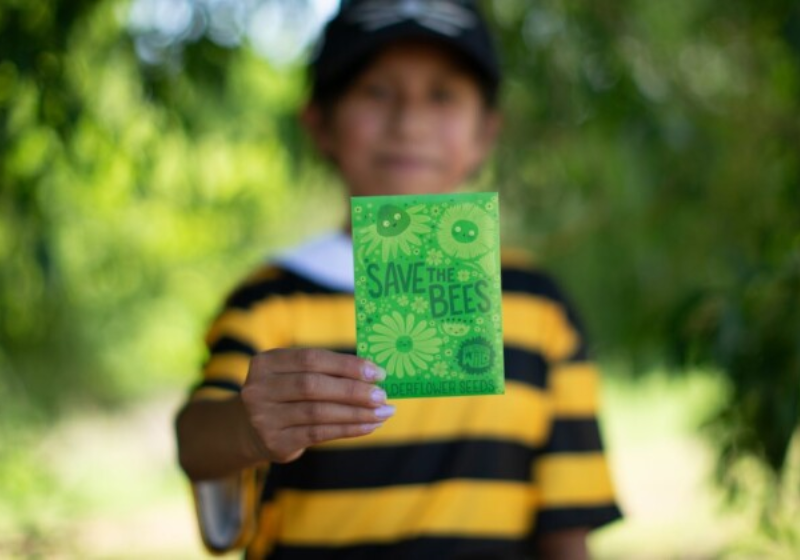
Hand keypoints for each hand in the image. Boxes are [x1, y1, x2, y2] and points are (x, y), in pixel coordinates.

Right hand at [240, 348, 392, 463]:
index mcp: (267, 362)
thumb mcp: (294, 375)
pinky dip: (348, 429)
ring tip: (383, 412)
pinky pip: (319, 433)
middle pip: (313, 385)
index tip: (377, 371)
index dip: (346, 364)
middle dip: (353, 390)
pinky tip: (369, 425)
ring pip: (318, 412)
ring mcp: (265, 417)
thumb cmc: (286, 395)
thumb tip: (373, 373)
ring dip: (356, 412)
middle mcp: (260, 389)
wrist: (251, 430)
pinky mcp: (276, 441)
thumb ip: (326, 371)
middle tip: (382, 395)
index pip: (311, 359)